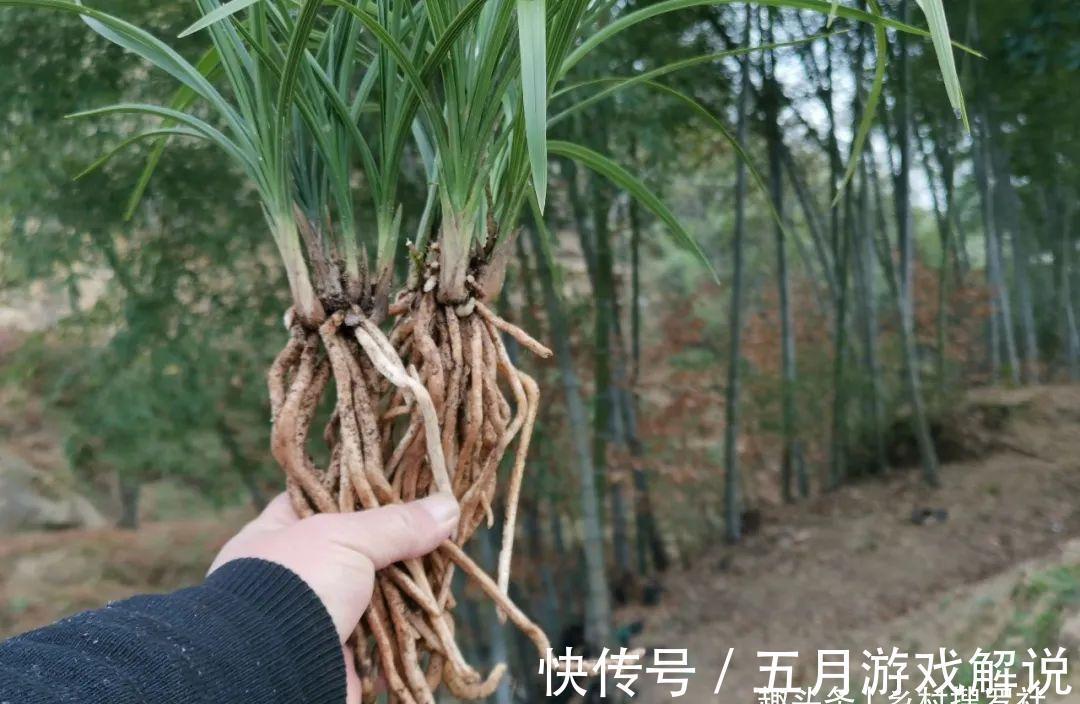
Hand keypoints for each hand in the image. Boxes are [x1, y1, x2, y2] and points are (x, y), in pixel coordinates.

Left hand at [209, 492, 459, 701]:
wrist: (277, 671)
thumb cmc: (294, 587)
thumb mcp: (345, 538)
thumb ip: (396, 523)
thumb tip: (448, 507)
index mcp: (278, 534)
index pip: (325, 497)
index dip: (364, 487)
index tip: (406, 481)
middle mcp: (296, 571)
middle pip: (358, 543)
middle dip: (398, 539)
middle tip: (437, 522)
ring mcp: (317, 611)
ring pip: (375, 587)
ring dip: (408, 582)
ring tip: (446, 562)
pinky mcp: (340, 648)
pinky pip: (382, 629)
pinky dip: (407, 621)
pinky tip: (435, 605)